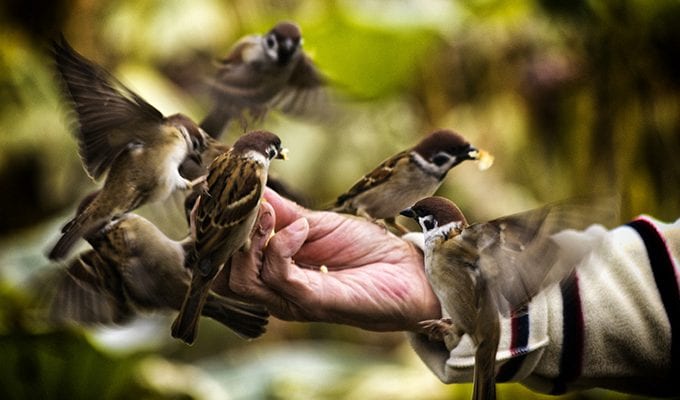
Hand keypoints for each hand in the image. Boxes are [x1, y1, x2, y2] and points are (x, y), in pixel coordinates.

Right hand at [228, 189, 441, 331]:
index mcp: (273, 270)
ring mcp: (291, 299)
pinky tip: (300, 228)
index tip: (209, 197)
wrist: (409, 272)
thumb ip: (282, 212)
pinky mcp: (312, 302)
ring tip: (271, 214)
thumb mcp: (317, 223)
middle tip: (238, 204)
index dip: (209, 231)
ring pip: (242, 280)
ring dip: (250, 240)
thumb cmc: (366, 249)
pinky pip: (279, 276)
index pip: (222, 260)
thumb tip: (251, 188)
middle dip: (222, 238)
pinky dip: (282, 246)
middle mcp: (275, 289)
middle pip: (221, 275)